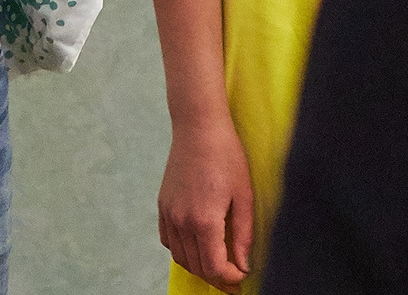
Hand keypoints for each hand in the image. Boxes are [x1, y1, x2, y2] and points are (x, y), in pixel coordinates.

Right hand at [159, 118, 257, 290]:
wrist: (199, 128)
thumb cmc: (226, 156)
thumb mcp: (244, 194)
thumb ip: (244, 234)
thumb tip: (244, 264)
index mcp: (204, 221)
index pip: (214, 267)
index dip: (229, 279)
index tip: (242, 280)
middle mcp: (182, 222)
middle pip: (196, 266)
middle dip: (216, 277)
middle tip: (233, 280)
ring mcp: (169, 215)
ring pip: (181, 257)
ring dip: (199, 266)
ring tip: (218, 265)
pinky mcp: (163, 206)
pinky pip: (169, 241)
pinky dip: (182, 251)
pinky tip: (197, 246)